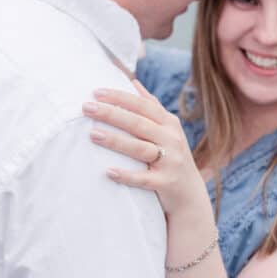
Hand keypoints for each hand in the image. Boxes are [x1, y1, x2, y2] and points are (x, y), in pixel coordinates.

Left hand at [82, 80, 206, 216]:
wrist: (190, 195)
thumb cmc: (172, 157)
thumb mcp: (168, 130)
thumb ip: (152, 107)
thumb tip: (134, 82)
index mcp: (169, 123)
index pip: (142, 105)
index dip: (120, 97)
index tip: (96, 92)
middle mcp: (172, 139)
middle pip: (138, 123)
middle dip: (112, 114)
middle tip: (87, 108)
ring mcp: (170, 161)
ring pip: (140, 148)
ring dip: (116, 141)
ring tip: (93, 135)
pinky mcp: (166, 183)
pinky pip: (143, 179)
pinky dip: (126, 175)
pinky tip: (108, 171)